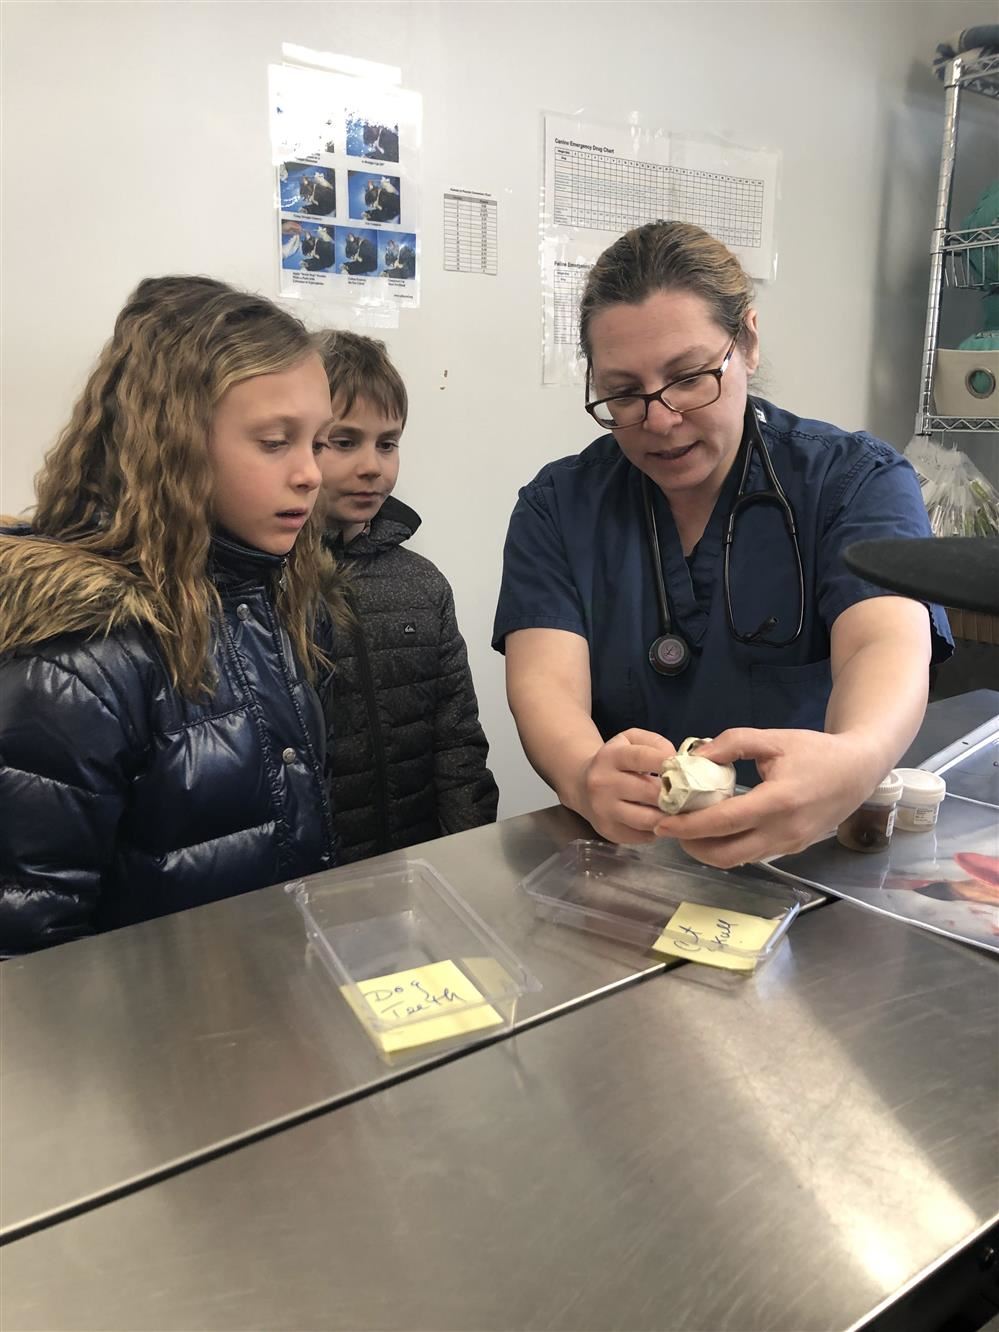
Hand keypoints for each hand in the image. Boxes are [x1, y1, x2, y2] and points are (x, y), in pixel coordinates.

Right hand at [576, 729, 675, 844]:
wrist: (582, 784)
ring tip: (682, 811)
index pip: (640, 757)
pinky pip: (642, 835)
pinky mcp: (608, 831)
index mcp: (611, 757)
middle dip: (675, 794)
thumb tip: (676, 760)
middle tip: (692, 795)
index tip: (685, 767)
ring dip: (669, 817)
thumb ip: (654, 742)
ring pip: (646, 819)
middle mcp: (603, 783)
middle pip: (648, 792)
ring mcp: (604, 810)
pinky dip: (657, 830)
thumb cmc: (616, 761)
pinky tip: (662, 821)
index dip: (665, 762)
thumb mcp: (630, 740)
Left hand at [653, 728, 883, 867]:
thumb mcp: (773, 739)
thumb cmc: (815, 751)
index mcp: (778, 802)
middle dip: (692, 846)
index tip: (663, 821)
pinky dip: (729, 847)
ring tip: (690, 829)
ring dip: (709, 850)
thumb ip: (732, 744)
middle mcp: (783, 831)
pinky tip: (717, 829)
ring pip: (738, 861)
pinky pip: (752, 856)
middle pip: (725, 855)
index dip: (689, 826)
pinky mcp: (792, 850)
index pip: (724, 822)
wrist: (858, 771)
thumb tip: (694, 758)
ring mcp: (789, 846)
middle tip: (671, 828)